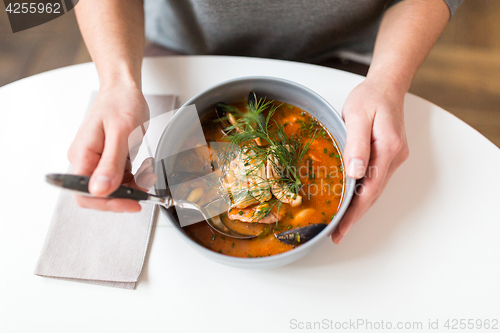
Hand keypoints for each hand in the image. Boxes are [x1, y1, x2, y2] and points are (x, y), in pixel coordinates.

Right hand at [67, 84, 152, 211]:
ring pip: (112, 188)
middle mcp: (86, 160)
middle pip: (98, 194)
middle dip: (124, 195)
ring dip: (132, 186)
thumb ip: (111, 164)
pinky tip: (143, 167)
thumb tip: (100, 191)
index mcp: (83, 154)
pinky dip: (134, 177)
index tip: (131, 202)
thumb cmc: (120, 103)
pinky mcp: (108, 159)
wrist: (124, 89)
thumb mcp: (121, 132)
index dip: (107, 203)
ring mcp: (97, 160)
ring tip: (147, 172)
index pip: (84, 193)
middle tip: (144, 188)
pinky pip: (119, 178)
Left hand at [331, 79, 408, 243]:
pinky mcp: (388, 155)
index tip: (341, 228)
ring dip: (358, 208)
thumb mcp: (358, 116)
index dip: (354, 212)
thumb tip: (355, 173)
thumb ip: (356, 144)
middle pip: (373, 194)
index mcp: (387, 148)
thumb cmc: (370, 98)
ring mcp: (393, 157)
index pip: (369, 189)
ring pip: (374, 189)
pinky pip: (374, 179)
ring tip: (341, 224)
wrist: (386, 86)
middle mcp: (394, 157)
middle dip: (355, 216)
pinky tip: (351, 201)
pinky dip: (362, 194)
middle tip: (337, 234)